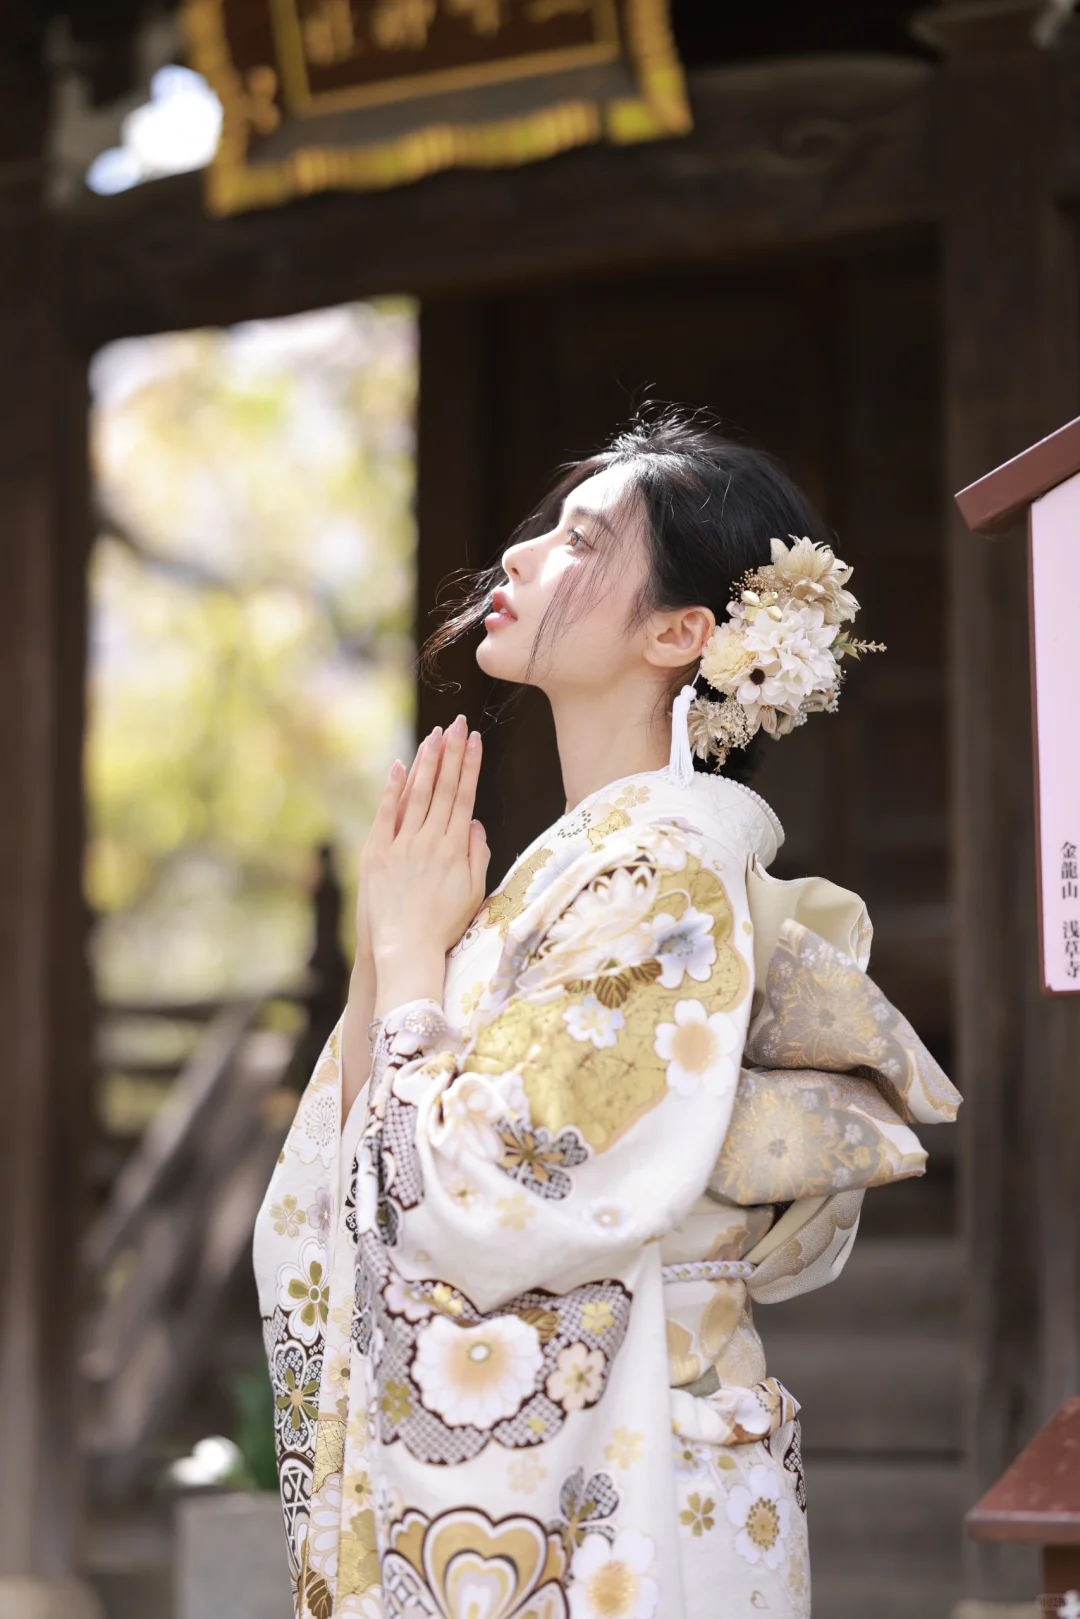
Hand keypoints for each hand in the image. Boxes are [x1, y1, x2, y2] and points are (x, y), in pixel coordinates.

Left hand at [366, 716, 488, 1011]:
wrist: (405, 949)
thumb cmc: (444, 926)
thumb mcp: (473, 893)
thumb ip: (478, 855)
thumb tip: (476, 822)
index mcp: (456, 848)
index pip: (465, 796)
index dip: (470, 765)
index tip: (475, 739)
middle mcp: (429, 840)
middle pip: (442, 787)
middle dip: (451, 751)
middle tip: (457, 723)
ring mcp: (402, 845)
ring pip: (416, 794)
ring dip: (426, 762)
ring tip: (435, 735)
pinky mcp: (378, 853)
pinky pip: (387, 815)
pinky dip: (393, 789)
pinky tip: (400, 767)